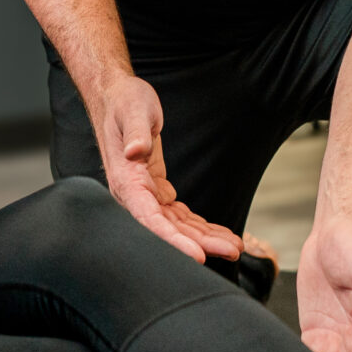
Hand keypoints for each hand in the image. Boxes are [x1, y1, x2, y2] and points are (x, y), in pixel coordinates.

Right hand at [94, 75, 243, 260]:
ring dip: (205, 237)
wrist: (117, 97)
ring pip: (177, 225)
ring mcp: (146, 194)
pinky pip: (179, 215)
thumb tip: (135, 152)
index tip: (196, 254)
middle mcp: (134, 195)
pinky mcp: (157, 190)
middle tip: (232, 250)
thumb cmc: (123, 102)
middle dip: (200, 243)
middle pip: (168, 228)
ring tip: (234, 246)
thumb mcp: (134, 111)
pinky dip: (199, 225)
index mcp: (126, 181)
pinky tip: (219, 233)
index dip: (173, 239)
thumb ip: (136, 133)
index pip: (149, 219)